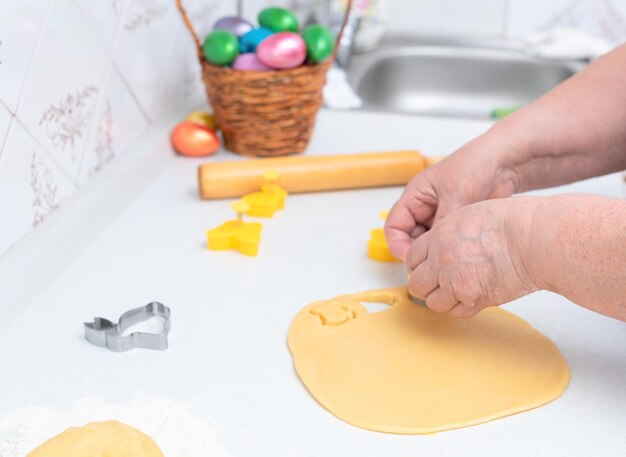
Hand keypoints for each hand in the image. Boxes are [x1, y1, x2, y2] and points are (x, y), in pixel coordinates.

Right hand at [385, 133, 522, 260]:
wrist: (506, 162)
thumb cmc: (476, 164)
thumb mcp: (455, 195)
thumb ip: (442, 223)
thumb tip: (434, 249)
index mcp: (415, 196)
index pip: (394, 226)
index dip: (398, 244)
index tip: (411, 258)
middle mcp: (425, 208)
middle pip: (410, 238)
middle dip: (417, 252)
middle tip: (432, 264)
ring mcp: (442, 217)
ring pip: (429, 243)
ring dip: (435, 251)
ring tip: (448, 259)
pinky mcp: (458, 224)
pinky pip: (447, 242)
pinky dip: (450, 250)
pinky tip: (460, 254)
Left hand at [406, 198, 538, 317]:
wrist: (532, 238)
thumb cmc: (509, 222)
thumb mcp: (468, 214)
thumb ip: (448, 232)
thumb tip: (440, 244)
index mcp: (438, 237)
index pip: (412, 258)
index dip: (417, 265)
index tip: (424, 269)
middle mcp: (442, 261)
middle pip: (417, 284)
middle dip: (424, 285)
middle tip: (435, 283)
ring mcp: (456, 282)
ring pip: (433, 303)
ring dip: (441, 299)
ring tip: (454, 292)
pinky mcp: (474, 299)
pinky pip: (456, 312)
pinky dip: (460, 308)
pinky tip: (469, 298)